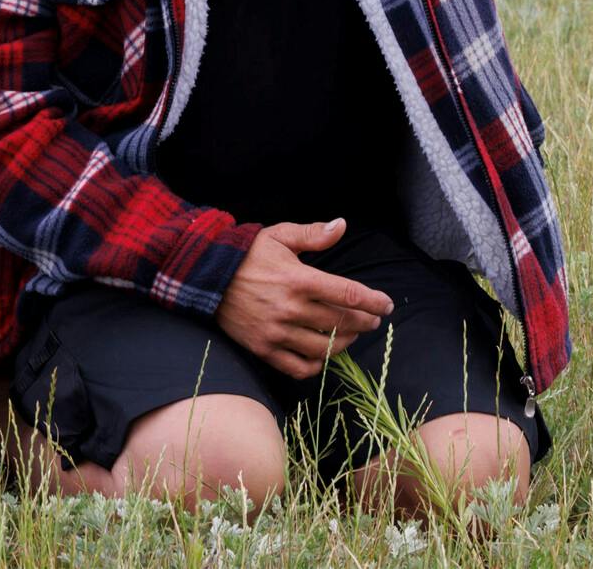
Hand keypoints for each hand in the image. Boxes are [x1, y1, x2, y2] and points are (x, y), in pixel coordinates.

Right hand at [213, 219, 395, 379]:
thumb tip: (342, 225)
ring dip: (345, 342)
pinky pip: (299, 366)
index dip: (374, 301)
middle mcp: (290, 308)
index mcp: (299, 279)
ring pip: (325, 347)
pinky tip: (323, 352)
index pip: (348, 294)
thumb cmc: (247, 255)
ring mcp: (277, 332)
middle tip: (373, 319)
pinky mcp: (264, 349)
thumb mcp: (279, 236)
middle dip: (365, 322)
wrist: (206, 278)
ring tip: (350, 334)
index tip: (387, 305)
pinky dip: (316, 363)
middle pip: (342, 323)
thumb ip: (313, 234)